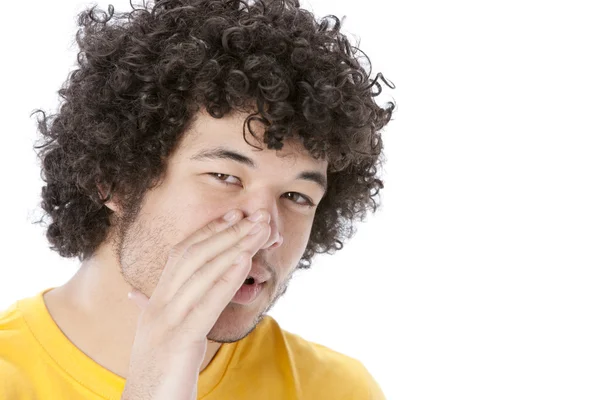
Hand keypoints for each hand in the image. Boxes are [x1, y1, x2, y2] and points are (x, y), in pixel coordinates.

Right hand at [120, 209, 271, 399]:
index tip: (235, 214)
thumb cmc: (156, 375)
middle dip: (227, 232)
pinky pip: (205, 305)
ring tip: (259, 230)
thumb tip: (136, 295)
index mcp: (155, 303)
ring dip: (234, 247)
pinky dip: (226, 280)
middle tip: (256, 214)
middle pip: (194, 256)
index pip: (182, 255)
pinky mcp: (178, 342)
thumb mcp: (154, 338)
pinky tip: (244, 262)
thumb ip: (148, 312)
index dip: (209, 231)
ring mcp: (165, 323)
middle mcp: (158, 306)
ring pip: (201, 274)